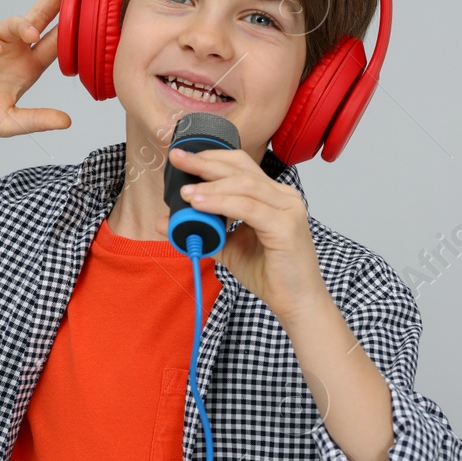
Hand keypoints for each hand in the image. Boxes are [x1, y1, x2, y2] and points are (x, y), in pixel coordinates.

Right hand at [0, 0, 72, 139]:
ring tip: (30, 34)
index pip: (56, 41)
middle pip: (39, 18)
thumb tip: (67, 122)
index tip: (89, 8)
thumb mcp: (9, 122)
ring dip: (22, 25)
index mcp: (29, 67)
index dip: (72, 25)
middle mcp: (14, 50)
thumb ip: (37, 120)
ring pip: (12, 22)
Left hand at [154, 146, 330, 323]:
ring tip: (184, 192)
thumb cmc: (270, 274)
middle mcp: (283, 197)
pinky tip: (200, 204)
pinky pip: (248, 208)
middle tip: (177, 159)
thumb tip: (166, 222)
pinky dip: (221, 204)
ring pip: (244, 185)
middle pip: (241, 168)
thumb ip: (202, 232)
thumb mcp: (229, 248)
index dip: (210, 157)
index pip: (240, 165)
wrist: (295, 303)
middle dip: (205, 162)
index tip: (181, 157)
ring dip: (210, 186)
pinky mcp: (286, 227)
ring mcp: (288, 209)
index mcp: (273, 196)